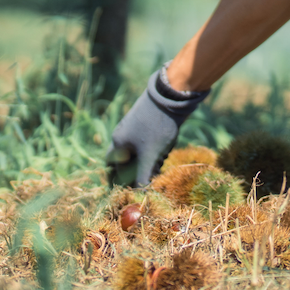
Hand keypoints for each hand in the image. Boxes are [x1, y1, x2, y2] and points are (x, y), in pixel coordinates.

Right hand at [108, 67, 210, 184]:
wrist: (172, 96)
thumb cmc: (158, 127)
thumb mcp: (150, 155)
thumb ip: (142, 175)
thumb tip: (139, 193)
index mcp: (118, 142)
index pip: (117, 170)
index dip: (129, 181)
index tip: (141, 187)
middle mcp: (122, 134)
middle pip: (126, 160)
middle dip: (138, 169)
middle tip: (152, 172)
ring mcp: (133, 126)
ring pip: (138, 151)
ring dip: (148, 159)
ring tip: (161, 159)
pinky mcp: (145, 122)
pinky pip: (146, 142)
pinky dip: (154, 149)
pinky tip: (166, 148)